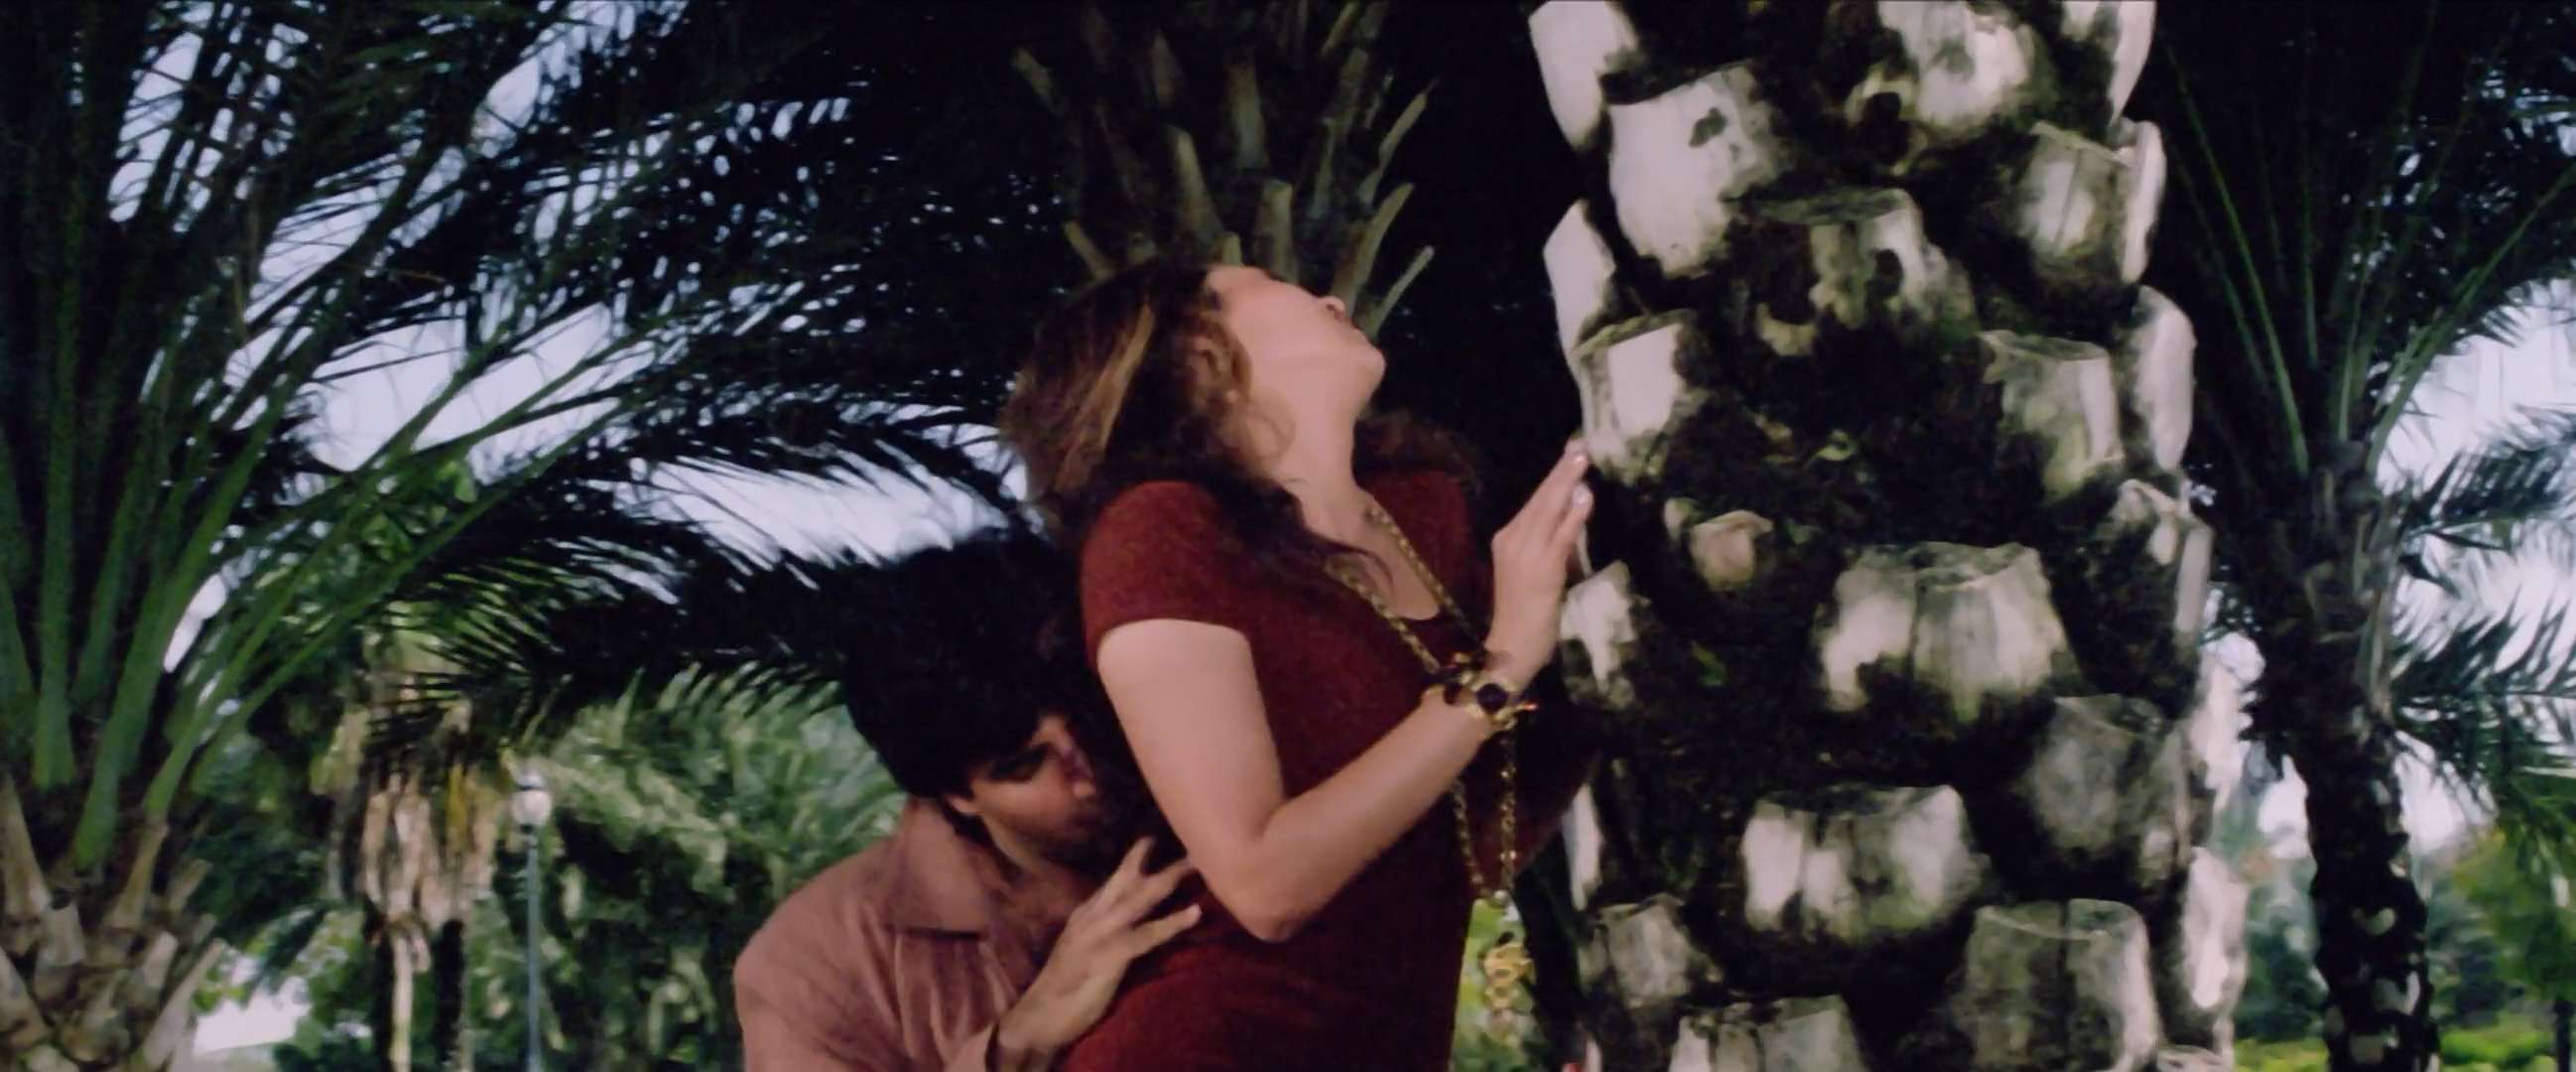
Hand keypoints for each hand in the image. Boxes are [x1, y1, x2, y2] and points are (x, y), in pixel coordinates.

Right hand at [991, 839, 1201, 1066]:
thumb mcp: (1082, 953)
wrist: (1036, 1020)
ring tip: (1198, 862)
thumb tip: (1126, 925)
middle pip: (1129, 880)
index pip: (1114, 881)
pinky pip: (1147, 935)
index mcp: (1086, 915)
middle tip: (1188, 839)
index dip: (1135, 860)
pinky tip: (1195, 913)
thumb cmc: (1062, 992)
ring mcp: (1099, 935)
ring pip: (1140, 899)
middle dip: (1157, 859)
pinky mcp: (1108, 956)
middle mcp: (1092, 917)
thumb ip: (1102, 935)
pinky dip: (1173, 923)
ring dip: (1171, 879)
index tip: (1154, 838)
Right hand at [1484, 438, 1591, 687]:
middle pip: (1541, 498)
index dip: (1554, 476)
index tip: (1571, 452)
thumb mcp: (1535, 570)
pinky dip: (1573, 516)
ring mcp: (1525, 554)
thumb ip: (1552, 542)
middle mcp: (1511, 539)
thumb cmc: (1524, 613)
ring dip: (1567, 483)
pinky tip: (1584, 497)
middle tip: (1581, 444)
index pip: (1534, 501)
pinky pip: (1561, 536)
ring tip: (1583, 458)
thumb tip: (1574, 511)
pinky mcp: (1542, 569)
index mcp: (1506, 538)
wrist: (1510, 646)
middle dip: (1562, 471)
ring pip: (1549, 510)